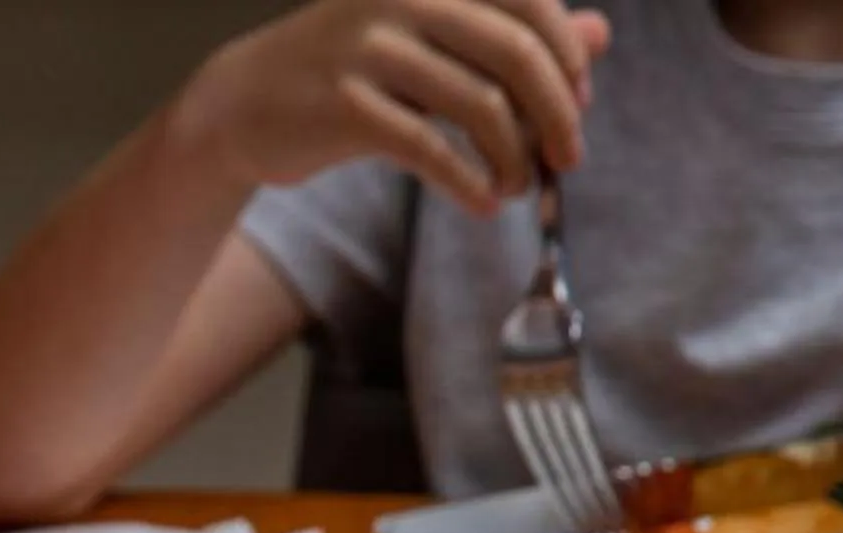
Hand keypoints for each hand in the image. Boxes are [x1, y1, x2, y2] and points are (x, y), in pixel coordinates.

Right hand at [185, 0, 610, 211]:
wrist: (243, 102)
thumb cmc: (350, 69)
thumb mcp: (432, 40)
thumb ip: (511, 34)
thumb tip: (599, 35)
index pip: (530, 4)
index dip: (567, 58)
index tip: (578, 105)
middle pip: (514, 53)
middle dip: (555, 112)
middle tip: (567, 157)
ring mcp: (372, 50)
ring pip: (479, 105)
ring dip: (513, 157)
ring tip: (514, 186)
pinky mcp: (346, 107)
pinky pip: (430, 148)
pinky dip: (468, 182)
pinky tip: (482, 203)